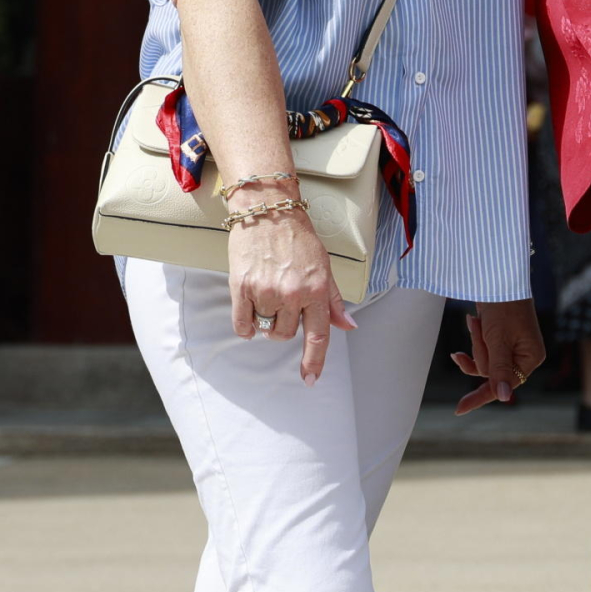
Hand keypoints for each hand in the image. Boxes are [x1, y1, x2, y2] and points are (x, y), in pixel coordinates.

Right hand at [227, 208, 355, 382]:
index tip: (310, 380)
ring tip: (268, 292)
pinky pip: (242, 324)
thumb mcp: (324, 267)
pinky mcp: (242, 287)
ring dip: (266, 319)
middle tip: (283, 301)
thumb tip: (348, 326)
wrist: (268, 211)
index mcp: (317, 289)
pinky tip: (250, 310)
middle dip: (285, 326)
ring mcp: (266, 291)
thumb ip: (333, 301)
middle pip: (286, 335)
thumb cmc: (299, 239)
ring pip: (265, 328)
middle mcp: (293, 293)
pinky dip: (246, 325)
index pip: (318, 335)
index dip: (314, 361)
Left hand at [453, 298, 547, 413]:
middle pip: (491, 372)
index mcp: (530, 358)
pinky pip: (483, 352)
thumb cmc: (504, 307)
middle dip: (479, 351)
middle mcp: (524, 356)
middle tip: (479, 326)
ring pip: (484, 361)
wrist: (500, 278)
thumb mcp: (498, 340)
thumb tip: (503, 398)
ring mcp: (513, 348)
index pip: (503, 385)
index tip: (458, 409)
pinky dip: (475, 341)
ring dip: (476, 342)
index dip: (480, 396)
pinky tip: (471, 322)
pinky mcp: (501, 340)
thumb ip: (499, 370)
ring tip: (477, 319)